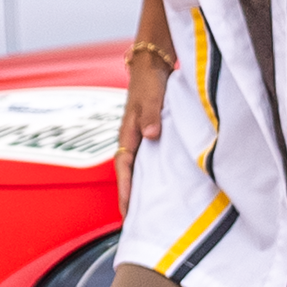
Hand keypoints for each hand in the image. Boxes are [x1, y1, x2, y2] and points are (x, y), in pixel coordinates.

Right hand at [116, 49, 168, 200]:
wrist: (152, 64)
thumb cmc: (149, 81)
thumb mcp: (151, 97)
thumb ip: (151, 116)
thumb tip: (151, 135)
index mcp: (128, 134)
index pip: (124, 167)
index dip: (125, 188)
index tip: (128, 209)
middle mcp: (133, 139)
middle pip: (129, 174)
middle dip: (129, 197)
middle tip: (134, 222)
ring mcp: (142, 139)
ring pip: (139, 170)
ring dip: (141, 189)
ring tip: (147, 211)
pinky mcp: (152, 136)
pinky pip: (150, 161)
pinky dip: (152, 176)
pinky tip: (162, 186)